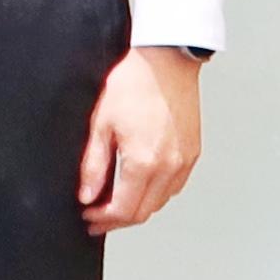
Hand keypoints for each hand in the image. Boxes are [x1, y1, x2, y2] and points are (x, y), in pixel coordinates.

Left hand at [79, 47, 202, 232]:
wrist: (165, 60)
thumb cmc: (133, 83)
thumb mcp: (100, 123)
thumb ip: (93, 165)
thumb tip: (87, 196)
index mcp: (144, 162)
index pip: (124, 210)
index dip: (102, 219)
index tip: (88, 217)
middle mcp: (169, 167)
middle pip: (143, 212)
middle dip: (117, 220)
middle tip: (97, 218)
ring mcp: (184, 161)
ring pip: (160, 202)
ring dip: (137, 208)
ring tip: (114, 204)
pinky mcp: (192, 153)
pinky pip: (174, 187)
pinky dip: (156, 194)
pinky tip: (139, 186)